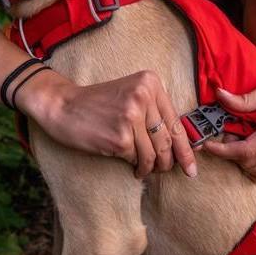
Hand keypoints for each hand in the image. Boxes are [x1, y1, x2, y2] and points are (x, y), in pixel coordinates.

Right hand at [16, 69, 196, 177]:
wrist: (63, 105)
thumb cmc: (100, 104)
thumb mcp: (132, 96)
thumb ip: (155, 114)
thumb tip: (181, 146)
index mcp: (151, 83)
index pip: (176, 122)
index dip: (186, 149)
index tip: (192, 167)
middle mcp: (144, 96)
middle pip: (168, 140)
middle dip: (169, 162)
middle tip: (166, 171)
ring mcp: (131, 116)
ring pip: (154, 153)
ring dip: (152, 168)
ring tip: (146, 170)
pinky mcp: (120, 137)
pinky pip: (137, 159)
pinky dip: (138, 168)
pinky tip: (134, 169)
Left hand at [204, 59, 255, 182]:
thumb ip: (248, 97)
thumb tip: (220, 96)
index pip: (247, 150)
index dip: (223, 151)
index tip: (208, 144)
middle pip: (252, 164)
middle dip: (230, 154)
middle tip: (222, 135)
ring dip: (244, 163)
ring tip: (236, 144)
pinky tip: (251, 150)